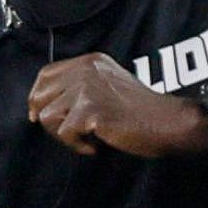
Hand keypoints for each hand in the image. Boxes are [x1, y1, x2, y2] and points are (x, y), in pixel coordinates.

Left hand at [27, 55, 207, 158]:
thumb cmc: (143, 112)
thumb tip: (42, 108)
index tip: (39, 115)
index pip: (45, 75)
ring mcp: (87, 88)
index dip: (38, 97)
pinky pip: (65, 133)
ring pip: (47, 117)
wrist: (169, 122)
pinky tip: (96, 145)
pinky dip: (78, 145)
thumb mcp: (109, 85)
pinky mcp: (90, 109)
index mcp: (90, 62)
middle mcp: (85, 70)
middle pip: (40, 96)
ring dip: (64, 135)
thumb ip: (81, 87)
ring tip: (87, 138)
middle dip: (49, 120)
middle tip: (70, 133)